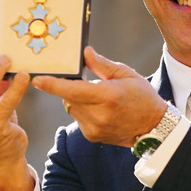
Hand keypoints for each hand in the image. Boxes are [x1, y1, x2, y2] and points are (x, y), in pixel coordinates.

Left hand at [32, 46, 166, 146]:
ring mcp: (94, 128)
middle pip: (69, 97)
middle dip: (72, 87)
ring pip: (72, 107)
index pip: (73, 90)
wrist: (153, 127)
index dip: (53, 85)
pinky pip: (78, 118)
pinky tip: (102, 110)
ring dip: (78, 100)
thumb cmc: (142, 97)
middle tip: (88, 83)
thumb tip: (86, 53)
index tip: (37, 79)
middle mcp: (99, 114)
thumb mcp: (127, 75)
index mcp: (109, 96)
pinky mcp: (92, 136)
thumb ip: (102, 65)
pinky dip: (84, 110)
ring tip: (101, 99)